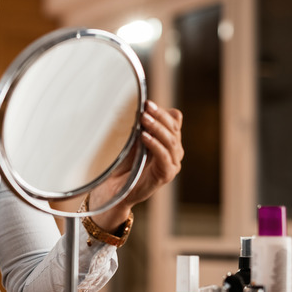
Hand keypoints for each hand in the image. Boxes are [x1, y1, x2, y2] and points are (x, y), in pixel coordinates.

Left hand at [89, 100, 183, 230]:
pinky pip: (164, 157)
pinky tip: (144, 136)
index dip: (162, 112)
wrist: (117, 189)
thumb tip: (146, 106)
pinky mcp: (167, 175)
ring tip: (144, 119)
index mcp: (169, 142)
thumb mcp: (135, 141)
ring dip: (157, 128)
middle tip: (146, 107)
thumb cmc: (125, 164)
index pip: (174, 122)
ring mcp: (172, 164)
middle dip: (160, 116)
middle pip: (174, 129)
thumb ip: (143, 127)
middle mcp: (174, 152)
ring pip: (171, 141)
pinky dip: (155, 145)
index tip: (147, 102)